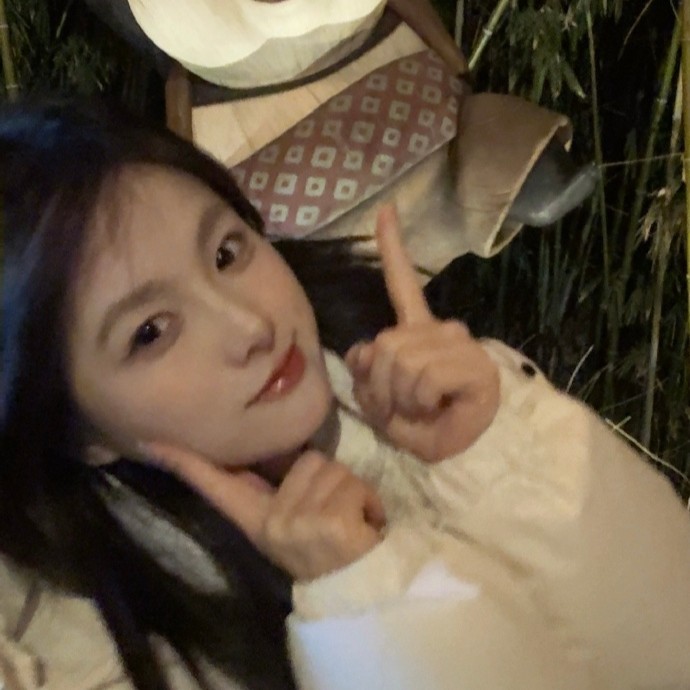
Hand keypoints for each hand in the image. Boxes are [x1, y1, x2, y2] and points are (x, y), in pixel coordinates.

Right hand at [142, 444, 384, 580]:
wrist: (356, 591)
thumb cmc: (329, 550)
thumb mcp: (294, 523)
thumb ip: (278, 490)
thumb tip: (274, 454)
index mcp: (258, 520)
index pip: (216, 485)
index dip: (184, 462)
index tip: (150, 441)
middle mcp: (272, 522)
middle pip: (308, 461)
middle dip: (331, 480)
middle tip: (335, 514)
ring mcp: (299, 523)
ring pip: (335, 469)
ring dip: (353, 490)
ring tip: (351, 521)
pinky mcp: (329, 522)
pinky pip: (356, 486)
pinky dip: (369, 501)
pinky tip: (365, 526)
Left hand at [345, 205, 499, 462]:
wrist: (456, 455)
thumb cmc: (419, 426)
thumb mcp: (378, 397)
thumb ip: (365, 368)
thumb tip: (363, 349)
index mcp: (417, 331)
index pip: (402, 284)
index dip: (392, 248)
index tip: (387, 210)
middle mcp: (440, 329)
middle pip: (383, 344)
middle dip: (380, 387)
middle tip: (403, 407)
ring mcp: (458, 343)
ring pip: (399, 362)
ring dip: (399, 398)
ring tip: (420, 410)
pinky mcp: (472, 363)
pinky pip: (422, 379)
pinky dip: (419, 404)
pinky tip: (437, 409)